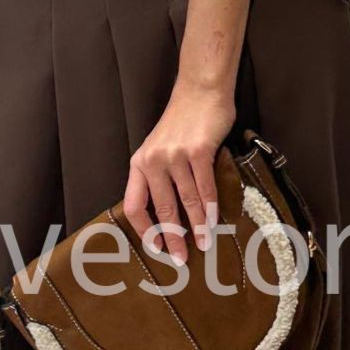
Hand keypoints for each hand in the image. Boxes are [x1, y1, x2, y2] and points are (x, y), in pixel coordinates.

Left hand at [123, 81, 235, 264]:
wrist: (200, 91)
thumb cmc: (182, 122)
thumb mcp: (159, 149)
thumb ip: (158, 177)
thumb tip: (166, 214)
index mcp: (139, 163)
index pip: (135, 206)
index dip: (145, 230)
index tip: (156, 247)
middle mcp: (153, 161)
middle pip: (163, 210)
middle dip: (173, 238)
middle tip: (181, 258)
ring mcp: (176, 156)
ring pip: (187, 202)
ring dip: (197, 227)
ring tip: (203, 244)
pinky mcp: (199, 152)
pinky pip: (205, 187)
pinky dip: (211, 207)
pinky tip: (214, 221)